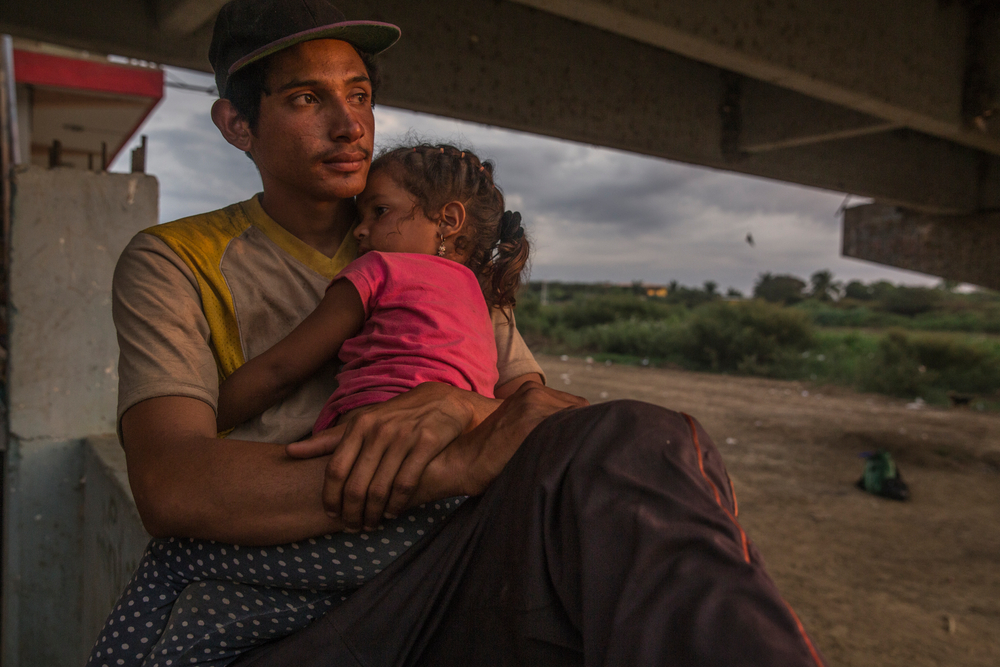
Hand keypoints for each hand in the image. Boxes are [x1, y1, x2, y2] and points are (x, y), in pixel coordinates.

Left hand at [286, 383, 496, 531]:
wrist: (443, 402)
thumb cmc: (397, 417)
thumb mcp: (362, 423)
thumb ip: (328, 440)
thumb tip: (290, 451)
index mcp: (359, 426)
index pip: (335, 470)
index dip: (330, 498)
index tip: (331, 515)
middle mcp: (378, 431)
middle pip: (355, 484)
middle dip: (351, 513)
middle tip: (352, 527)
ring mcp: (403, 437)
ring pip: (379, 488)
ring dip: (373, 514)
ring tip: (372, 524)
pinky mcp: (426, 444)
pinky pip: (405, 483)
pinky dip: (397, 504)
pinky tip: (393, 513)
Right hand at [429, 382, 588, 497]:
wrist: (459, 462)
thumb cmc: (490, 455)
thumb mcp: (519, 428)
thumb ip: (542, 422)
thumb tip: (576, 435)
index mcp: (531, 390)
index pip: (578, 408)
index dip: (577, 429)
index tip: (568, 447)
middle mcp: (534, 391)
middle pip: (582, 413)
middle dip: (579, 433)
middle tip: (567, 455)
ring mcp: (533, 403)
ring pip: (579, 421)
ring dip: (575, 440)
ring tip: (559, 460)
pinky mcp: (531, 419)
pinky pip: (568, 430)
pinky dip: (568, 445)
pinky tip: (555, 461)